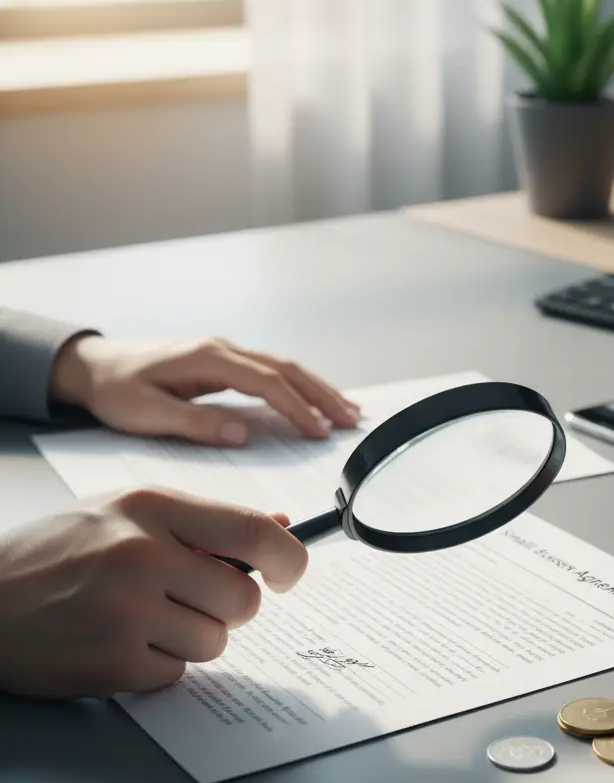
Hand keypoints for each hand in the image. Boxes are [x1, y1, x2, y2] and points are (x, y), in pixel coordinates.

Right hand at [0, 488, 306, 698]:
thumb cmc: (57, 552)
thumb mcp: (125, 513)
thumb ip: (203, 521)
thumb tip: (283, 529)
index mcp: (151, 508)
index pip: (255, 533)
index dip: (289, 559)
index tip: (287, 574)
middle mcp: (142, 556)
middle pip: (243, 601)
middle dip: (227, 607)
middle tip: (190, 600)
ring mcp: (126, 613)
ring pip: (215, 642)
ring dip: (190, 637)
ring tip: (141, 618)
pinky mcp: (112, 663)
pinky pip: (176, 673)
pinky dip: (157, 664)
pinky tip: (118, 641)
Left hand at [49, 335, 359, 446]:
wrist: (93, 366)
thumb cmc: (116, 391)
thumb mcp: (147, 413)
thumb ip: (196, 423)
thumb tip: (242, 433)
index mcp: (208, 359)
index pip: (266, 382)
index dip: (297, 407)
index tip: (319, 432)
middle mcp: (223, 350)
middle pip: (286, 369)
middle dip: (322, 395)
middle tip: (351, 420)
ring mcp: (226, 353)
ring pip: (284, 367)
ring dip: (317, 389)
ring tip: (347, 411)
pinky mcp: (224, 362)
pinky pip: (271, 371)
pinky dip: (299, 386)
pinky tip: (314, 399)